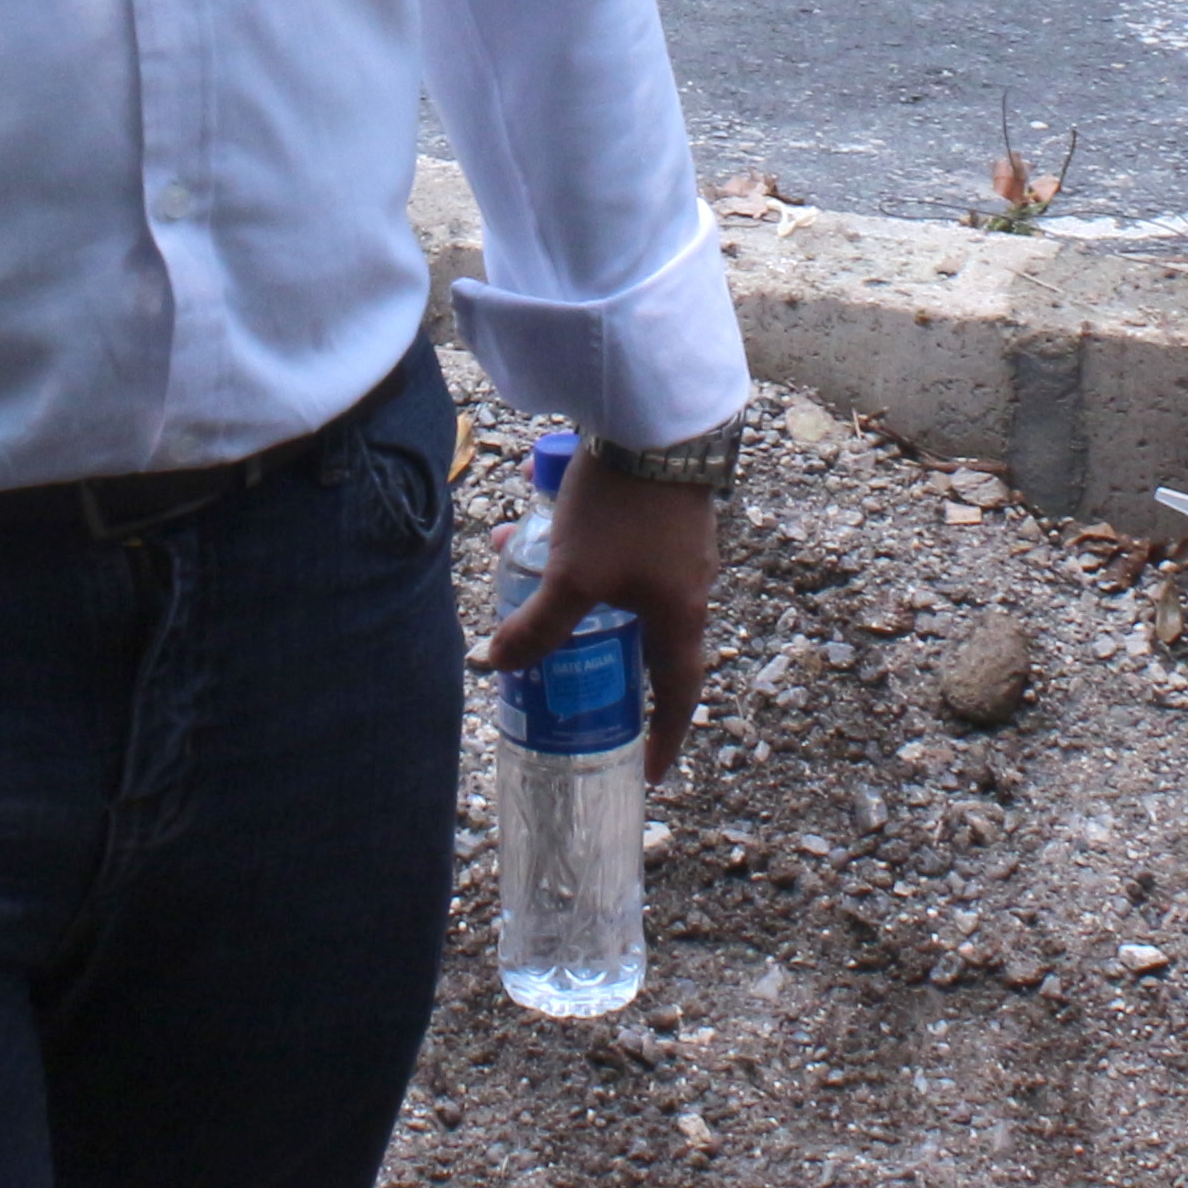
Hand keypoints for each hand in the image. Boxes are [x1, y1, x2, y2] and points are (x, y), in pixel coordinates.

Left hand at [474, 462, 718, 778]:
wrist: (657, 419)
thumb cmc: (623, 510)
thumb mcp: (572, 577)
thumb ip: (537, 627)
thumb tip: (495, 666)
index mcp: (681, 617)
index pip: (679, 694)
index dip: (665, 735)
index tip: (649, 767)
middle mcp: (691, 587)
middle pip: (645, 639)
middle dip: (596, 650)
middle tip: (562, 661)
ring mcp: (681, 546)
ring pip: (623, 584)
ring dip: (573, 585)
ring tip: (518, 562)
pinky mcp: (665, 508)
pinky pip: (620, 547)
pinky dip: (580, 548)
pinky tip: (537, 515)